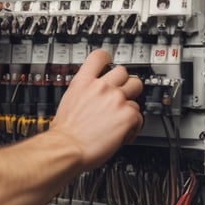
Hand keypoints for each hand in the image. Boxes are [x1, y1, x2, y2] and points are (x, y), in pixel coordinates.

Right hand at [50, 49, 143, 169]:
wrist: (67, 148)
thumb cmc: (64, 132)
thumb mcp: (68, 101)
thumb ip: (84, 93)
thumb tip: (91, 95)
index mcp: (83, 82)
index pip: (100, 56)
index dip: (107, 59)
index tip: (109, 65)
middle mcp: (101, 87)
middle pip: (124, 71)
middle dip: (123, 83)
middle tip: (118, 96)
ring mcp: (116, 99)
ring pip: (136, 90)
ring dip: (130, 103)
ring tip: (121, 117)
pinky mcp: (128, 115)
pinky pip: (139, 115)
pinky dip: (133, 126)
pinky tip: (122, 133)